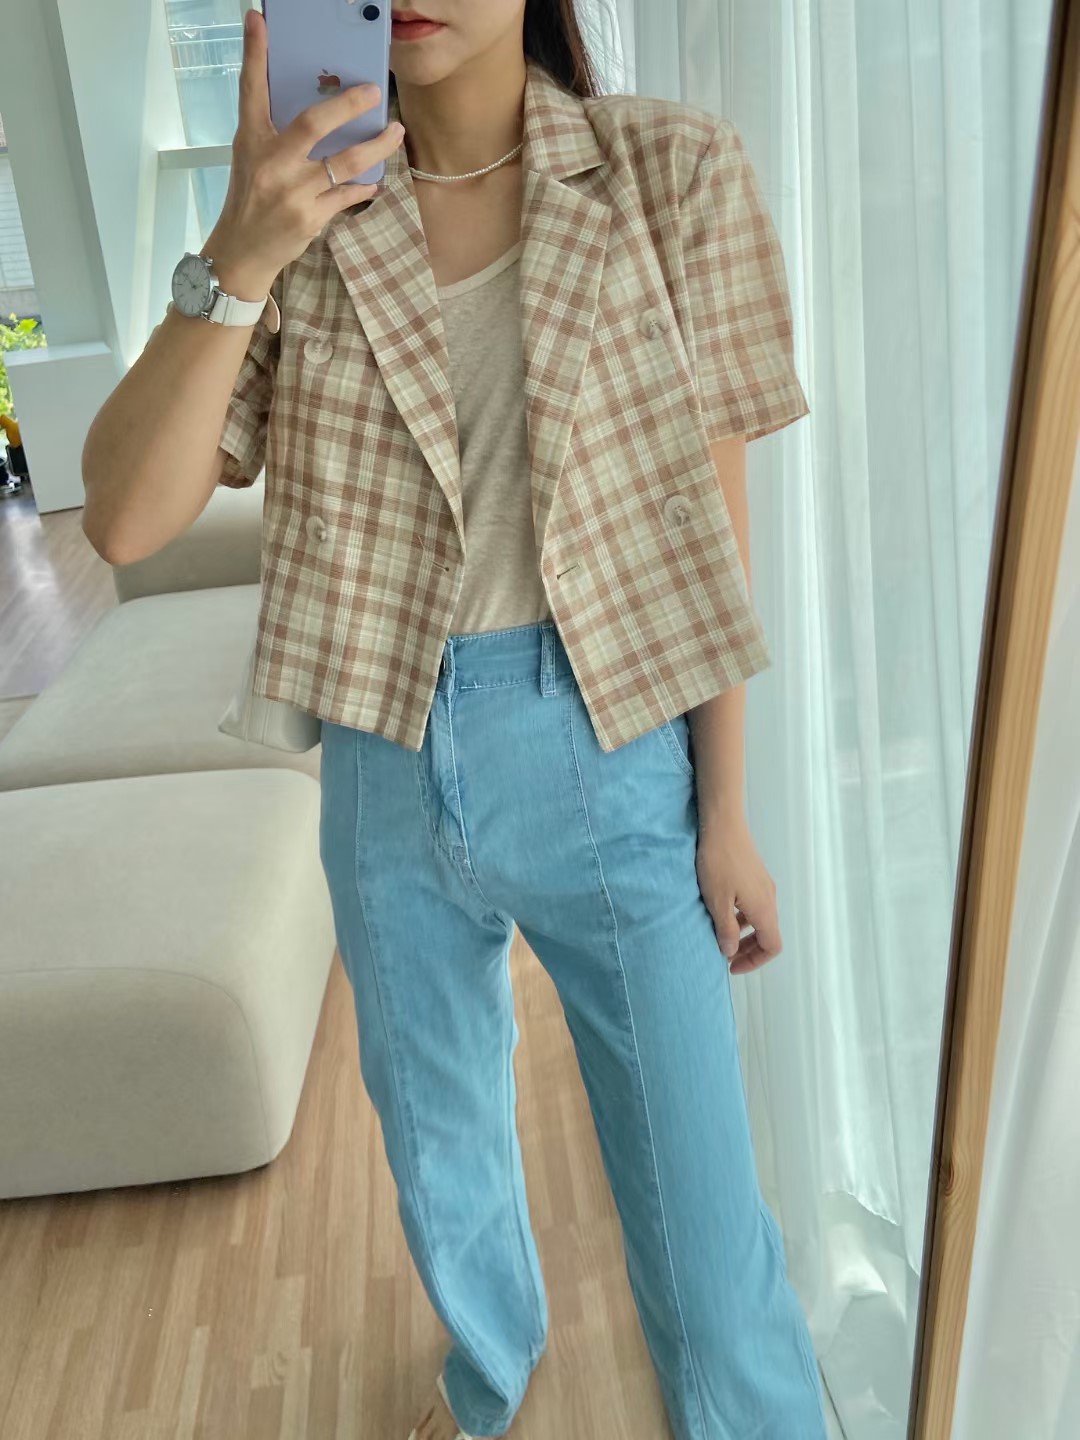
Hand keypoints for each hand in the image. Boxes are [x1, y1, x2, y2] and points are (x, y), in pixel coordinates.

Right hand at [208, 7, 405, 297]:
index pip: (251, 89)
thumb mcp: (251, 156)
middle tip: (374, 92)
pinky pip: (347, 195)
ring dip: (376, 147)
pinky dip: (364, 187)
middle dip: (347, 105)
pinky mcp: (310, 218)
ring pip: (344, 163)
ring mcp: (292, 192)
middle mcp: (271, 163)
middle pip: (312, 123)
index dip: (254, 53)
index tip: (259, 20)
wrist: (243, 251)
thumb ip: (274, 128)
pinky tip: (375, 180)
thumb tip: (311, 102)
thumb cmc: (250, 197)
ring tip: (396, 132)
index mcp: (252, 140)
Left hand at [696, 809, 782, 973]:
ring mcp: (763, 885)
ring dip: (744, 932)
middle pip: (768, 934)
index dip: (755, 961)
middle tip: (726, 955)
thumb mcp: (717, 901)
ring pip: (760, 919)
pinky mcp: (754, 874)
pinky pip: (753, 904)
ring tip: (720, 935)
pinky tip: (721, 910)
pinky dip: (741, 916)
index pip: (773, 946)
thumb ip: (725, 930)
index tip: (732, 965)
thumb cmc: (718, 862)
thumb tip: (730, 951)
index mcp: (764, 908)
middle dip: (749, 949)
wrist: (722, 823)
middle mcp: (769, 898)